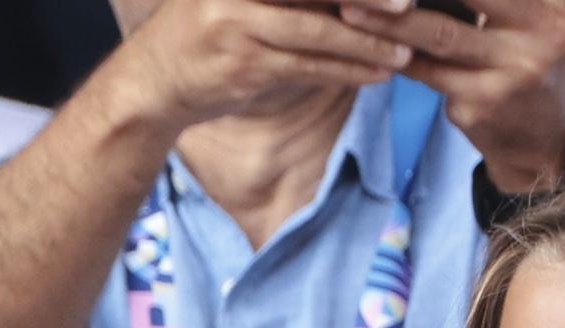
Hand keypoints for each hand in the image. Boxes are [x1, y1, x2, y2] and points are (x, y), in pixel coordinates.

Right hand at [109, 0, 414, 131]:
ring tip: (403, 50)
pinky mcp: (244, 67)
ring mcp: (237, 24)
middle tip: (410, 4)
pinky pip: (308, 68)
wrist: (154, 82)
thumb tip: (354, 0)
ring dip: (366, 44)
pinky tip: (376, 73)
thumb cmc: (207, 31)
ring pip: (317, 32)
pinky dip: (346, 71)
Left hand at [337, 0, 564, 191]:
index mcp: (560, 3)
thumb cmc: (534, 54)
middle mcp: (547, 33)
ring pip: (439, 34)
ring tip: (351, 6)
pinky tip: (368, 38)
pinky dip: (396, 52)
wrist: (548, 141)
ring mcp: (514, 73)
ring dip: (389, 19)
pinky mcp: (483, 105)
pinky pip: (428, 71)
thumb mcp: (545, 10)